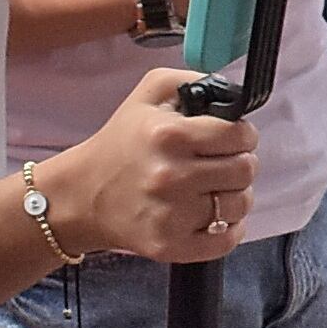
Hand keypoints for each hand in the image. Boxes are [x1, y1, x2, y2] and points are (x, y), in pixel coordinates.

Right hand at [41, 63, 260, 260]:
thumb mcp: (149, 93)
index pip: (240, 135)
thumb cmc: (121, 142)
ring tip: (214, 188)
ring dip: (234, 195)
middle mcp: (171, 176)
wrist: (82, 195)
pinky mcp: (170, 246)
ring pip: (239, 205)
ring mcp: (171, 215)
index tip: (233, 138)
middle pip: (244, 170)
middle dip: (239, 162)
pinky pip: (225, 242)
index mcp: (169, 135)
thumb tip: (233, 94)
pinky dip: (229, 230)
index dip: (243, 135)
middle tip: (221, 163)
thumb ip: (193, 80)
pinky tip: (213, 216)